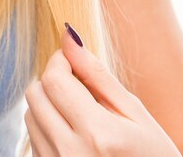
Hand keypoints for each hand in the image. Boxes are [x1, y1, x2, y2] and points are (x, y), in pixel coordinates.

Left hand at [23, 22, 181, 155]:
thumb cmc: (152, 156)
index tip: (71, 57)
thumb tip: (70, 37)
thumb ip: (99, 75)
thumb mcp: (136, 114)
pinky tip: (74, 133)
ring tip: (79, 112)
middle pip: (35, 94)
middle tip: (78, 85)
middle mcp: (69, 152)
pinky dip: (48, 125)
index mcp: (97, 133)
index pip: (54, 80)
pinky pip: (33, 137)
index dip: (59, 60)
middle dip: (52, 80)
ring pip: (30, 114)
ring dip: (48, 103)